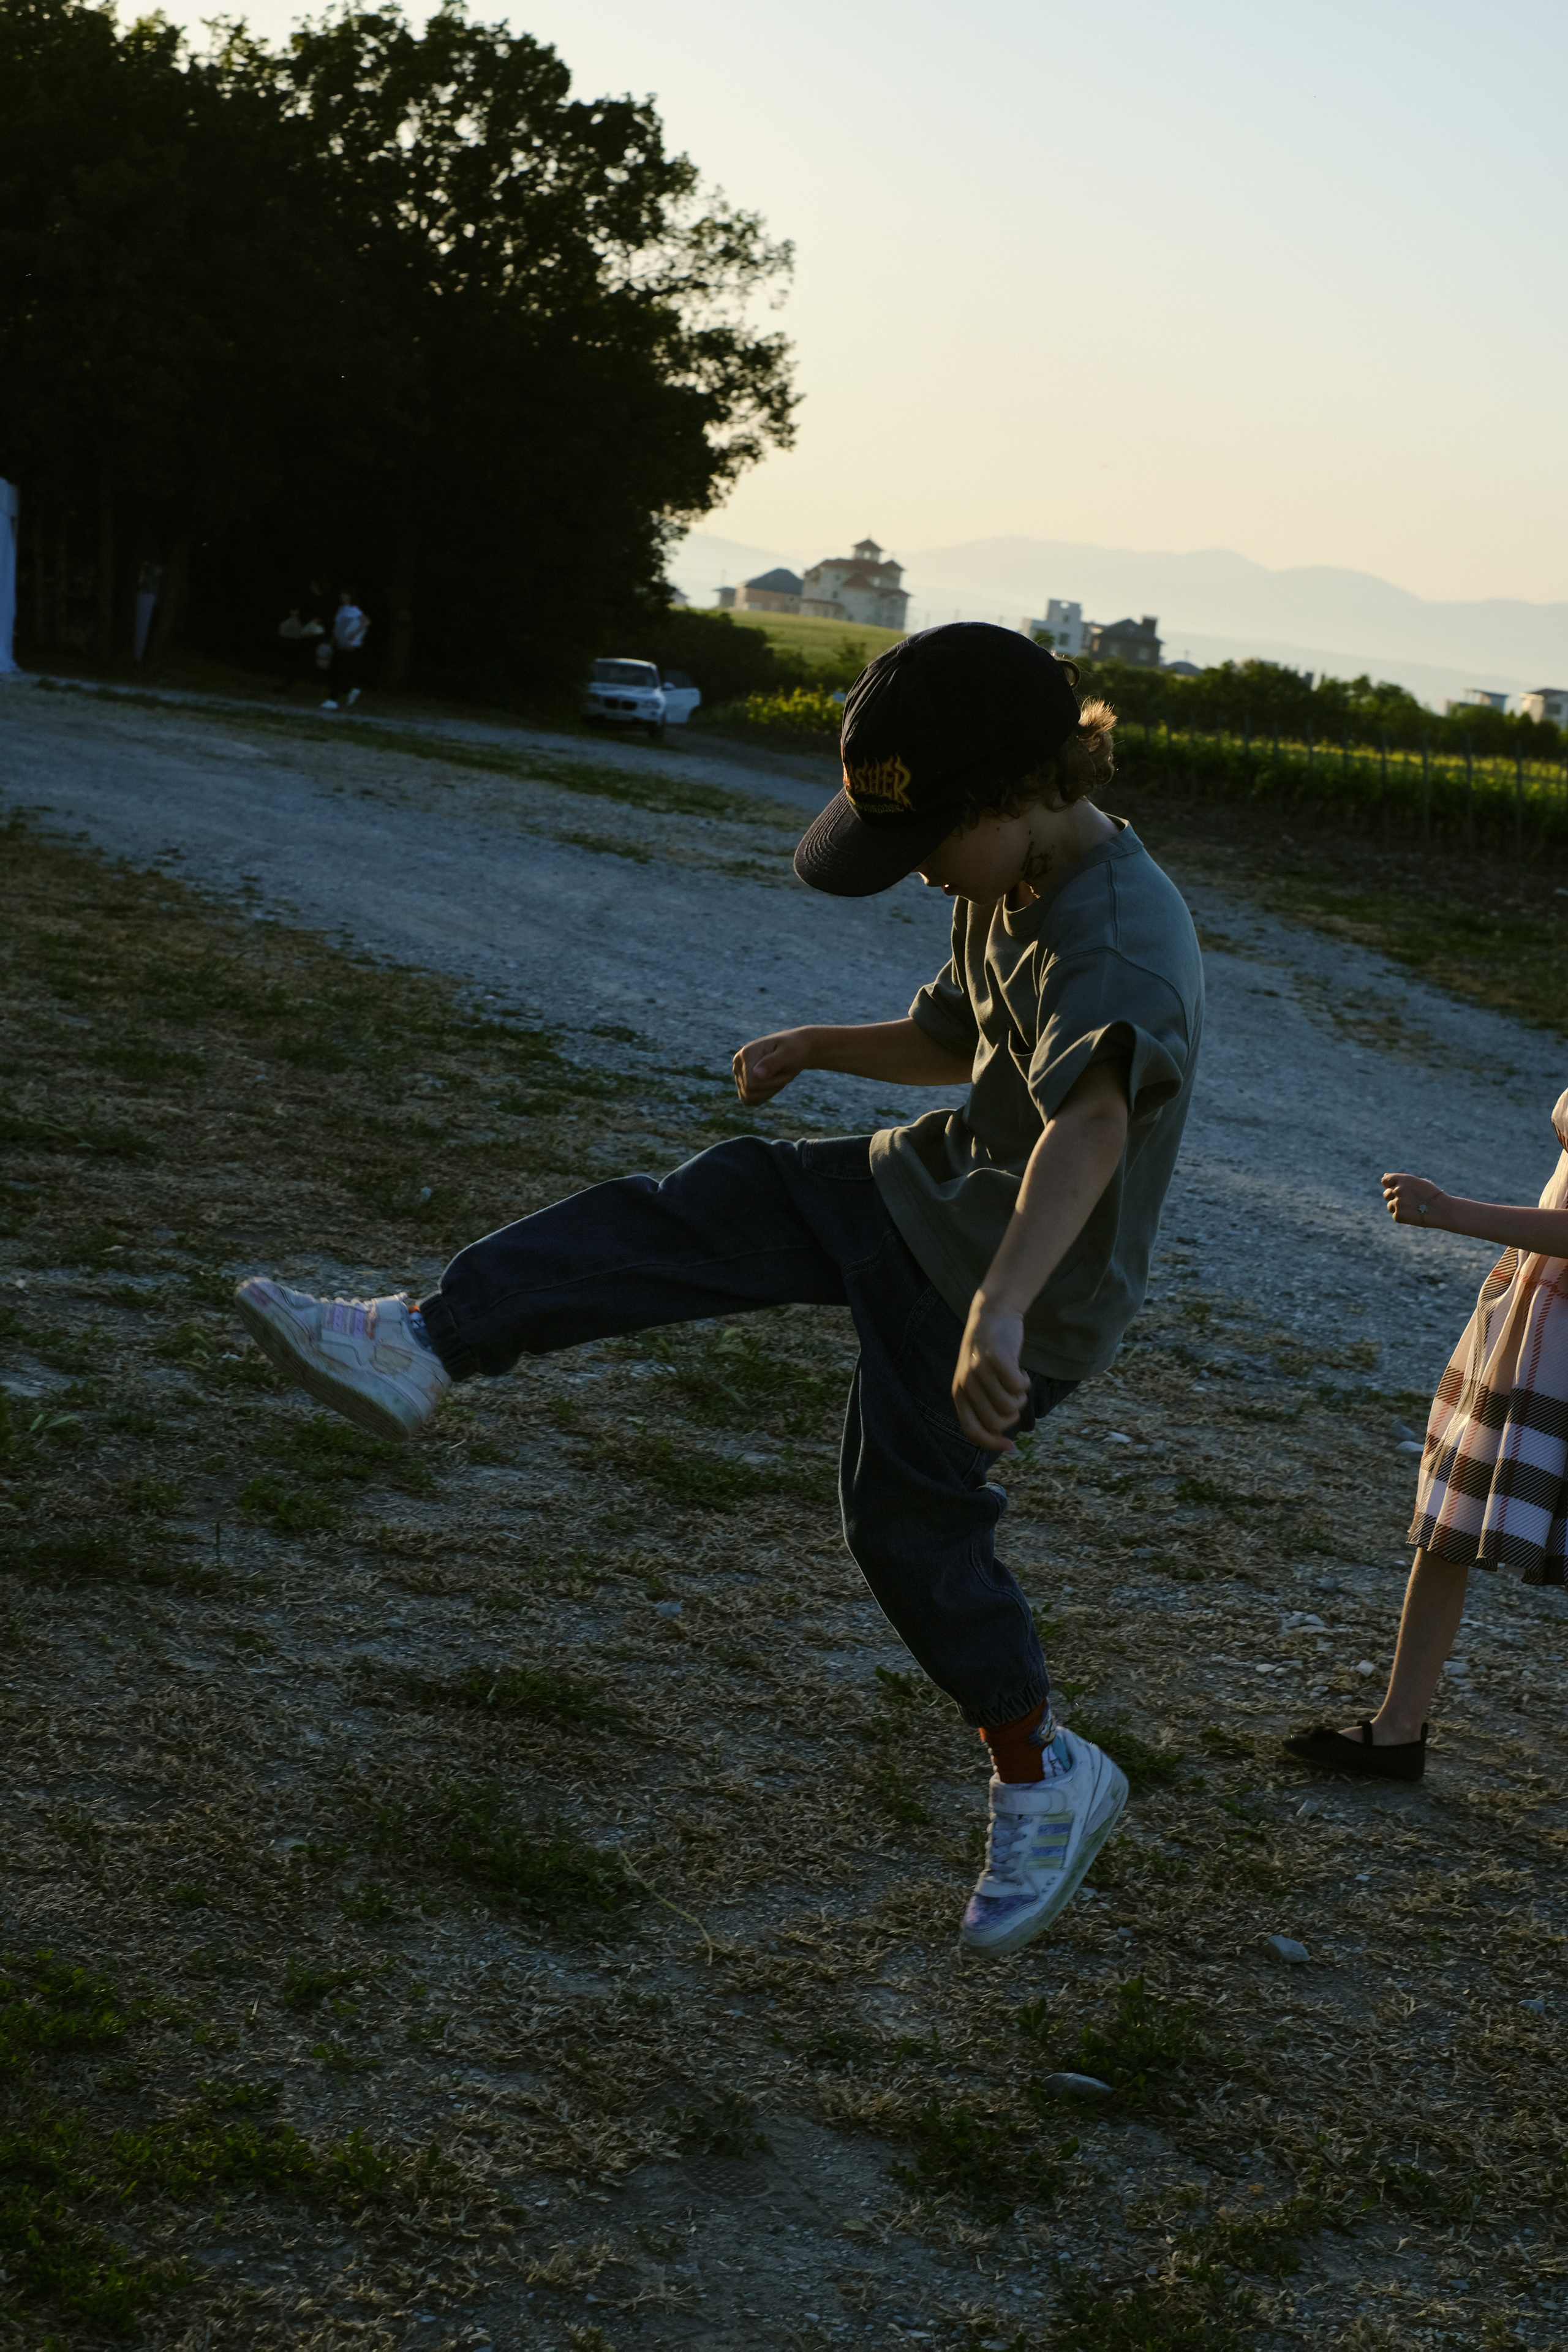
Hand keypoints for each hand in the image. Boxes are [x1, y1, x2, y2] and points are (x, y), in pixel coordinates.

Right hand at [733, 1027, 814, 1105]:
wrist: (795, 1049)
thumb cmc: (794, 1049)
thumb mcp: (789, 1053)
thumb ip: (773, 1062)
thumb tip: (756, 1074)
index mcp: (746, 1053)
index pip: (752, 1083)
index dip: (772, 1084)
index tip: (788, 1076)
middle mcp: (738, 1063)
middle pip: (750, 1091)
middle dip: (772, 1087)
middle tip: (786, 1076)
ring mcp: (738, 1073)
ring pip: (749, 1097)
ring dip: (770, 1091)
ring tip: (779, 1077)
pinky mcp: (742, 1083)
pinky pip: (750, 1100)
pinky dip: (765, 1095)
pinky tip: (773, 1083)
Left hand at [953, 1295, 1030, 1452]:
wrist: (993, 1313)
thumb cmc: (989, 1352)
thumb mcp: (978, 1379)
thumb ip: (984, 1403)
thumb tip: (1001, 1434)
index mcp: (959, 1393)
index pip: (972, 1430)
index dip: (991, 1443)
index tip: (1010, 1447)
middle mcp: (966, 1383)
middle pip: (997, 1422)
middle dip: (1012, 1415)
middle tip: (1014, 1396)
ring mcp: (980, 1370)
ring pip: (1009, 1406)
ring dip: (1020, 1397)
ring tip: (1016, 1381)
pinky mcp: (997, 1358)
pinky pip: (1018, 1387)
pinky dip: (1025, 1382)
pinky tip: (1020, 1370)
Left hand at [1382, 1171, 1442, 1226]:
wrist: (1443, 1210)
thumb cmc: (1432, 1195)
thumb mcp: (1417, 1182)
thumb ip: (1400, 1179)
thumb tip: (1384, 1175)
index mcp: (1403, 1179)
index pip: (1385, 1180)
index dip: (1390, 1185)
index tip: (1397, 1189)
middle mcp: (1398, 1190)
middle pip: (1386, 1194)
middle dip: (1394, 1197)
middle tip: (1409, 1201)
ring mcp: (1398, 1203)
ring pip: (1390, 1205)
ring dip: (1398, 1207)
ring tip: (1414, 1208)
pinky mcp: (1398, 1215)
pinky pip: (1396, 1215)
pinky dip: (1403, 1216)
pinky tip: (1414, 1215)